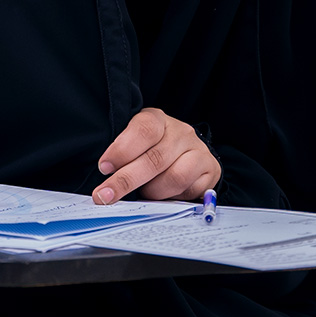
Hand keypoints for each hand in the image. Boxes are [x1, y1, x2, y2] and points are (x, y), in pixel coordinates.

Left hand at [92, 108, 220, 203]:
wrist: (185, 150)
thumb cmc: (151, 146)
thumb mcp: (133, 140)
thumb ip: (121, 153)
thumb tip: (104, 174)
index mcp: (157, 119)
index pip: (143, 130)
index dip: (121, 150)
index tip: (104, 168)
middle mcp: (181, 132)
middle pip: (154, 159)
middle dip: (126, 181)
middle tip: (105, 195)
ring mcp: (198, 150)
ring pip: (174, 178)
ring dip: (153, 191)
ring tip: (144, 192)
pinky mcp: (211, 170)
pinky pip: (190, 191)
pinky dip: (172, 197)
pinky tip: (164, 194)